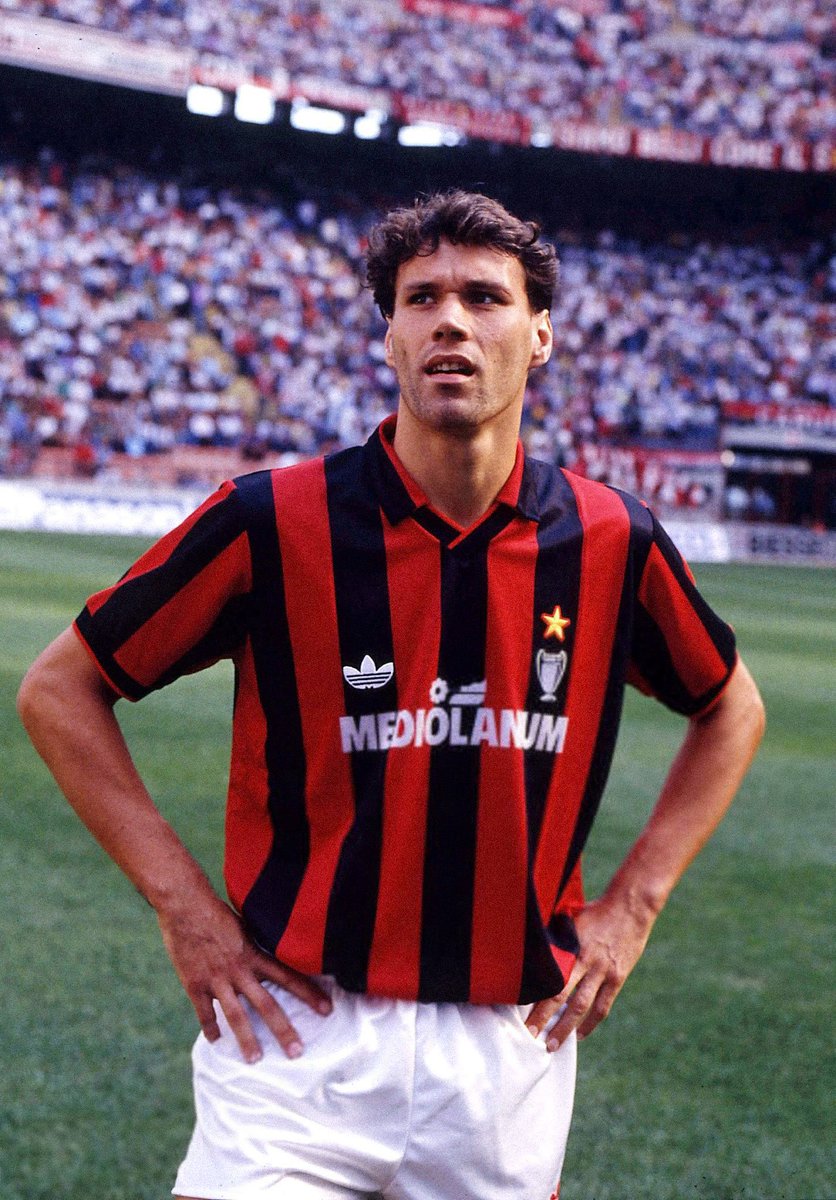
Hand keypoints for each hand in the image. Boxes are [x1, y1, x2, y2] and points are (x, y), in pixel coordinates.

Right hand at [156, 891, 331, 1062]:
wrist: (185, 905)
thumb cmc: (216, 911)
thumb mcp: (245, 925)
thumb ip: (257, 944)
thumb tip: (274, 952)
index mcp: (254, 954)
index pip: (288, 976)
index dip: (309, 993)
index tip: (327, 1010)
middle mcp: (239, 969)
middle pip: (266, 1005)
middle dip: (283, 1030)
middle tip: (297, 1052)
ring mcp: (217, 979)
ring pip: (236, 1015)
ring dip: (247, 1039)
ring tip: (255, 1060)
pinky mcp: (195, 984)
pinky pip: (205, 1012)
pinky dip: (211, 1028)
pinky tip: (216, 1041)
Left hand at [526, 892, 656, 1050]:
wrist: (630, 906)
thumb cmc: (596, 909)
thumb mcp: (570, 918)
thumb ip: (556, 936)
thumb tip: (534, 946)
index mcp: (570, 945)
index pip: (548, 976)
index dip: (534, 995)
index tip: (518, 1009)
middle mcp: (585, 961)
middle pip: (561, 995)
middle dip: (543, 1017)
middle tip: (529, 1036)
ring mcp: (603, 971)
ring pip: (581, 1007)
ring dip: (565, 1028)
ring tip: (552, 1045)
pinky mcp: (617, 977)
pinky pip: (603, 1006)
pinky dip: (591, 1023)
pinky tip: (580, 1034)